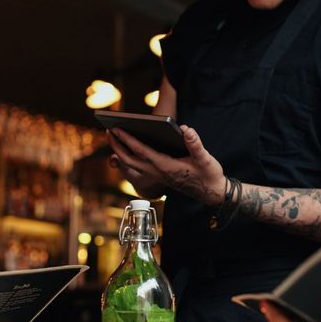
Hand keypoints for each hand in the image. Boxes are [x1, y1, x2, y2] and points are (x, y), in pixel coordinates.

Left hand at [107, 125, 224, 206]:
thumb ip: (195, 144)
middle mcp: (157, 172)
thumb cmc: (208, 174)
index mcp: (165, 166)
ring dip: (121, 151)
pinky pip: (139, 166)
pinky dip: (130, 156)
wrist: (211, 192)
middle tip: (108, 130)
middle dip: (117, 145)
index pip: (140, 151)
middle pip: (129, 160)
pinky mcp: (159, 175)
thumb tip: (186, 129)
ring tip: (115, 137)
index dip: (127, 140)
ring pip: (132, 164)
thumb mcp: (205, 159)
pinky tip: (130, 146)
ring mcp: (157, 175)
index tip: (116, 129)